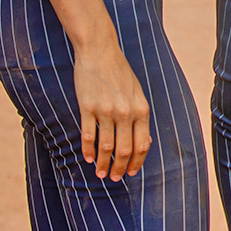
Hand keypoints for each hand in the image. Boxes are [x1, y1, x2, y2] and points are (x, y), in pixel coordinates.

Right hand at [73, 44, 151, 180]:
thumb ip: (139, 116)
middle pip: (124, 150)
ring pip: (106, 146)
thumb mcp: (136, 93)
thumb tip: (143, 142)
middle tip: (114, 178)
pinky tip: (88, 158)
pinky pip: (89, 135)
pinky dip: (88, 150)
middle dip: (120, 168)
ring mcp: (106, 110)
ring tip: (100, 173)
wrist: (100, 52)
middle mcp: (126, 112)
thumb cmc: (120, 73)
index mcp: (141, 109)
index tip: (131, 173)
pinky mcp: (88, 107)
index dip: (137, 162)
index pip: (142, 144)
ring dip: (103, 163)